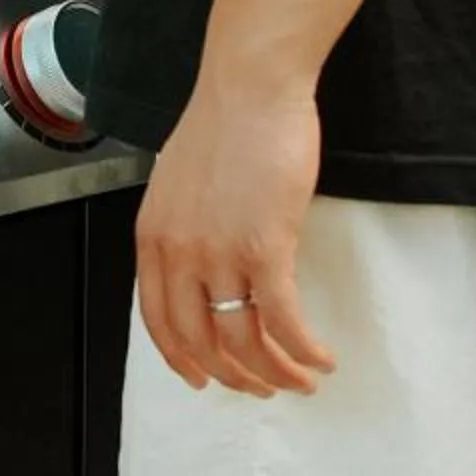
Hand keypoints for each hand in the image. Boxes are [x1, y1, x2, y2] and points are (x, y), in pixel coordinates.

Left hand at [133, 82, 337, 396]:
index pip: (158, 321)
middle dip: (234, 376)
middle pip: (200, 341)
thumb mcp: (180, 185)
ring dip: (275, 372)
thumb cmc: (224, 125)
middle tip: (262, 387)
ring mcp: (219, 253)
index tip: (203, 379)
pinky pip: (283, 320)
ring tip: (300, 381)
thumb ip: (183, 229)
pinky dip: (304, 350)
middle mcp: (178, 254)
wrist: (250, 88)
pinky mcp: (264, 247)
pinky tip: (322, 359)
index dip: (181, 359)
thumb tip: (203, 266)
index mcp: (153, 238)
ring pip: (243, 340)